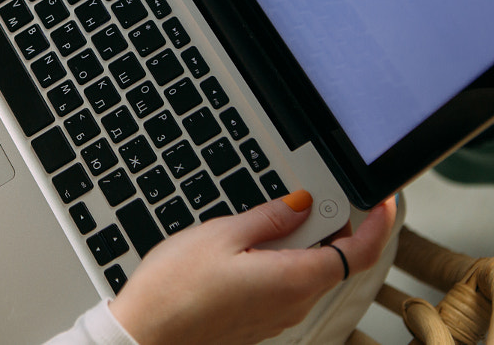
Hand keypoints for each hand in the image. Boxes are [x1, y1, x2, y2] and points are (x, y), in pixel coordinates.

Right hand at [108, 192, 397, 344]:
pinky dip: (283, 259)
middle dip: (331, 225)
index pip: (358, 252)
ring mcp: (277, 315)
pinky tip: (252, 245)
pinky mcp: (259, 320)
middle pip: (334, 260)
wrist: (145, 334)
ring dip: (302, 241)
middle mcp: (294, 303)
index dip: (377, 223)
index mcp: (294, 279)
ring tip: (272, 216)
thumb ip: (269, 218)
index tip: (380, 200)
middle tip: (312, 194)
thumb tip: (301, 205)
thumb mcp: (222, 234)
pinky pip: (286, 284)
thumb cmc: (175, 289)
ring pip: (308, 271)